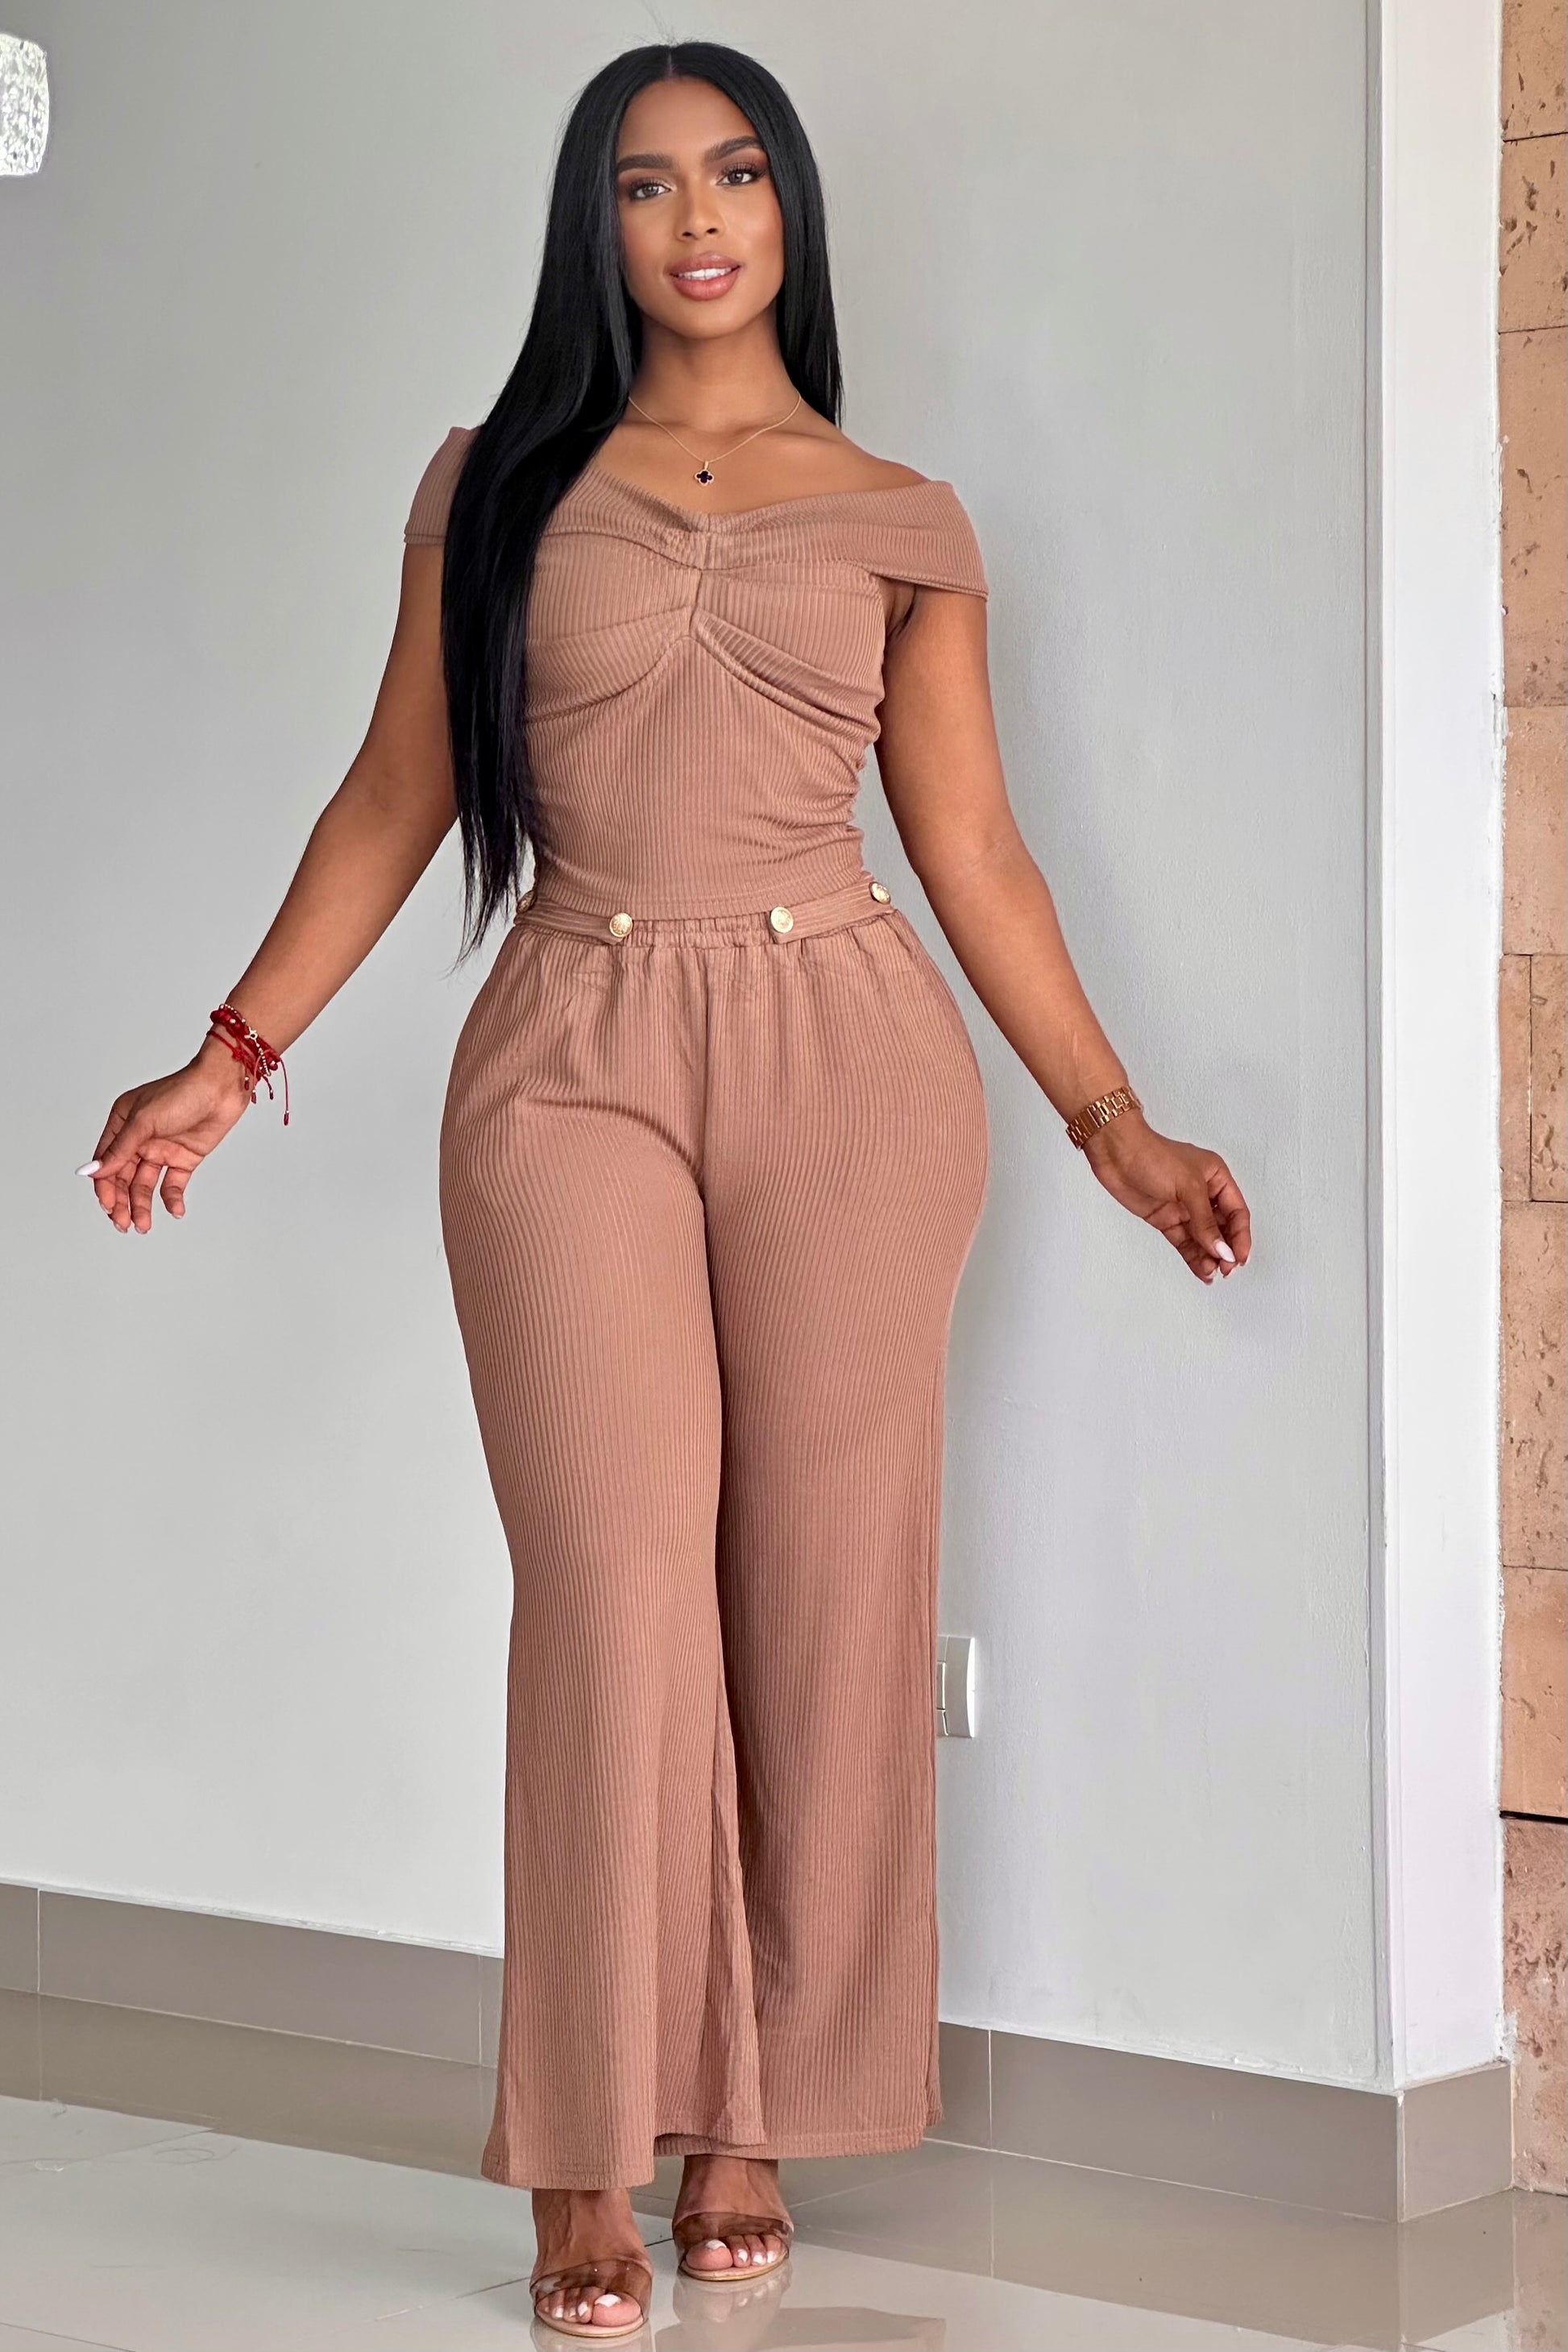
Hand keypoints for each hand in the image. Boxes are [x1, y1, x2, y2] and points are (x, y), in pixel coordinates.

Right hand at [81, 1036, 254, 1233]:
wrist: (222, 1088)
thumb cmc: (181, 1093)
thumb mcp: (143, 1122)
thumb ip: (119, 1150)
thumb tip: (91, 1171)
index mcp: (122, 1125)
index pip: (105, 1162)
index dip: (104, 1186)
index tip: (108, 1206)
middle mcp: (139, 1139)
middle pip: (123, 1178)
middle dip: (122, 1202)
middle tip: (125, 1224)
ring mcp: (162, 1150)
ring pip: (145, 1185)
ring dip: (142, 1206)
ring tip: (144, 1225)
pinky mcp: (184, 1159)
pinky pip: (173, 1184)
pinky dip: (172, 1199)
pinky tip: (175, 1211)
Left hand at [1079, 1110, 1250, 1282]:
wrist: (1116, 1154)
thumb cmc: (1152, 1154)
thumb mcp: (1188, 1186)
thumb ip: (1205, 1221)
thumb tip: (1220, 1248)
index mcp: (1216, 1178)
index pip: (1237, 1212)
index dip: (1241, 1237)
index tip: (1239, 1258)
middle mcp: (1203, 1194)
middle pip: (1222, 1228)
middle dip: (1226, 1250)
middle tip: (1226, 1269)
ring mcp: (1184, 1208)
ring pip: (1203, 1239)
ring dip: (1209, 1257)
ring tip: (1211, 1273)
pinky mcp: (1166, 1219)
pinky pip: (1185, 1242)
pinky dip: (1193, 1257)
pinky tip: (1202, 1270)